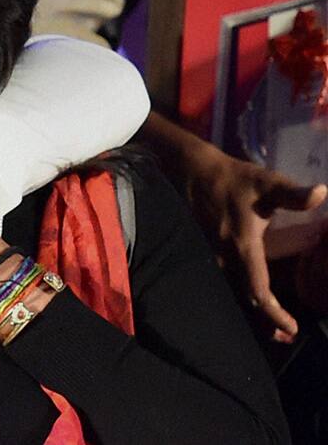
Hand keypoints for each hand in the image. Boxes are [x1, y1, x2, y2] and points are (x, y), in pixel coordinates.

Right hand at [183, 140, 326, 341]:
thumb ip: (293, 194)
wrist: (193, 171)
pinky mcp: (206, 252)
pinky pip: (225, 281)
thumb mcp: (266, 183)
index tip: (292, 328)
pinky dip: (240, 295)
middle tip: (285, 335)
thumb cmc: (234, 179)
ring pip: (233, 293)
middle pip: (244, 299)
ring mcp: (211, 257)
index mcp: (242, 247)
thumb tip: (321, 193)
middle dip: (265, 320)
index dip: (275, 312)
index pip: (258, 290)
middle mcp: (223, 258)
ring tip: (271, 327)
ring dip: (252, 311)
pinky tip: (249, 299)